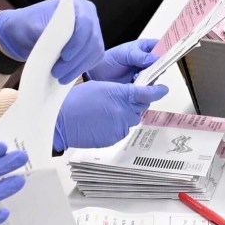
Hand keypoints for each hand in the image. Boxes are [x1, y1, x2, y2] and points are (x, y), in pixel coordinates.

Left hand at [0, 0, 104, 79]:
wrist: (25, 34)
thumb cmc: (27, 25)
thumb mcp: (31, 26)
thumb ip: (46, 31)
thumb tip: (56, 44)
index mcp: (75, 4)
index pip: (85, 22)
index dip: (78, 40)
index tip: (65, 55)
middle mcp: (88, 15)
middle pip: (92, 39)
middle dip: (76, 59)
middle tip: (58, 72)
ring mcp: (91, 30)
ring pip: (94, 51)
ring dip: (78, 66)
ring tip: (60, 77)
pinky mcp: (91, 45)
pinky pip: (94, 58)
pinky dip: (81, 68)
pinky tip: (67, 76)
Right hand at [54, 82, 169, 151]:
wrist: (62, 121)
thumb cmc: (76, 101)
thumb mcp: (101, 86)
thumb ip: (120, 91)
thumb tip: (131, 94)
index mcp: (122, 96)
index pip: (148, 93)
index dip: (157, 91)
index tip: (162, 89)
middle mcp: (124, 112)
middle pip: (141, 108)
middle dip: (136, 103)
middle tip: (124, 100)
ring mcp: (120, 127)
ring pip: (131, 119)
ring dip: (126, 114)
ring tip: (108, 111)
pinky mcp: (114, 138)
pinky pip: (122, 130)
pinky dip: (117, 125)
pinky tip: (104, 121)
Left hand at [86, 36, 162, 84]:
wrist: (96, 75)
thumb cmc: (109, 60)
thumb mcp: (124, 54)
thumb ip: (140, 56)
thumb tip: (156, 58)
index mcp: (144, 48)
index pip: (160, 46)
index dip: (167, 49)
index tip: (170, 54)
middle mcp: (147, 60)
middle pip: (161, 63)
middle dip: (159, 66)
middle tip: (153, 69)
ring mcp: (144, 73)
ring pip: (156, 75)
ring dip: (151, 77)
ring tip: (138, 76)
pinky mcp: (140, 85)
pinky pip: (148, 86)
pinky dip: (145, 86)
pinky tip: (136, 84)